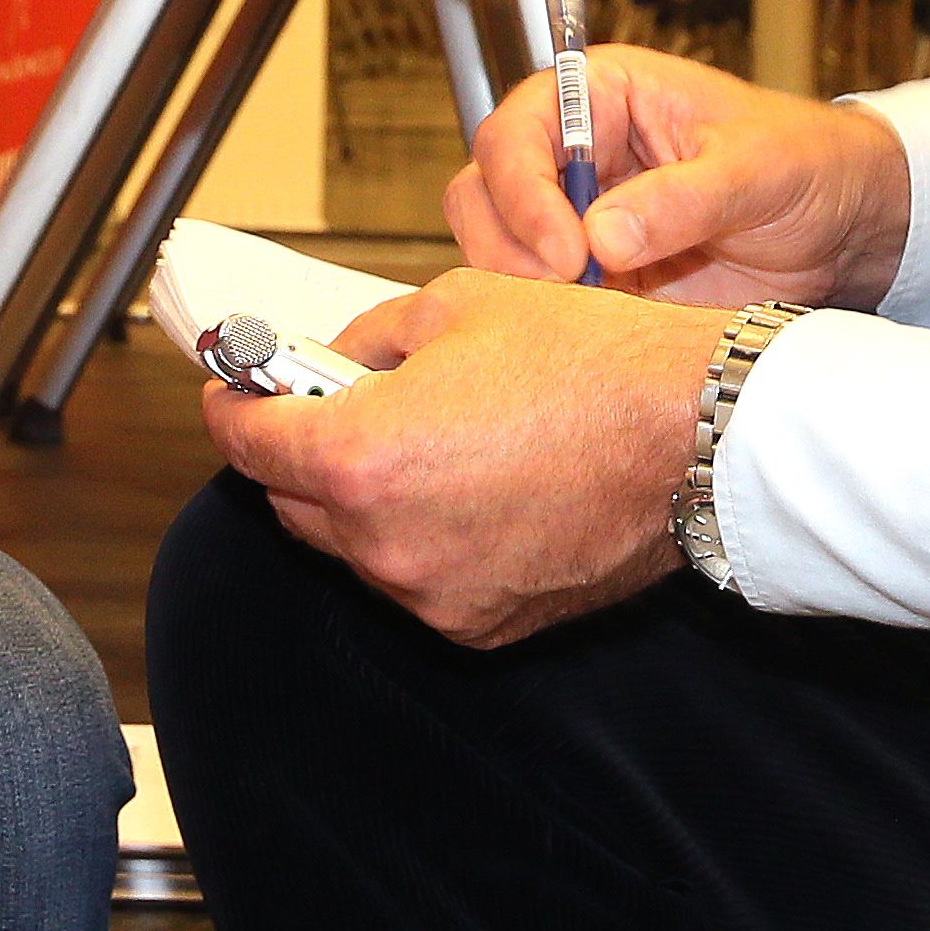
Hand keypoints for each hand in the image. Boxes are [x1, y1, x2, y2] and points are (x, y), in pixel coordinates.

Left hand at [207, 272, 728, 647]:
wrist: (697, 436)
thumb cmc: (588, 362)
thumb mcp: (453, 306)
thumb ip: (366, 341)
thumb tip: (329, 363)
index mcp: (361, 458)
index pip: (247, 443)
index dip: (232, 406)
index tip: (234, 389)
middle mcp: (386, 544)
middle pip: (290, 503)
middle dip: (295, 452)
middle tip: (324, 405)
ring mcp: (434, 595)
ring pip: (354, 548)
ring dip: (361, 499)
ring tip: (423, 441)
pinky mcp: (483, 624)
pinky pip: (419, 579)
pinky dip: (422, 539)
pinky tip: (470, 487)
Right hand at [446, 44, 911, 308]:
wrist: (848, 228)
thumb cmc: (806, 164)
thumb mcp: (756, 170)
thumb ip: (681, 199)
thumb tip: (601, 236)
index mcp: (602, 96)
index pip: (517, 131)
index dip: (523, 190)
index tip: (563, 249)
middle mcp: (575, 154)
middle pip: (484, 191)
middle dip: (510, 244)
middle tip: (566, 288)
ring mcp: (578, 218)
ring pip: (499, 250)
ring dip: (525, 287)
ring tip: (592, 311)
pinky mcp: (594, 277)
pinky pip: (541, 300)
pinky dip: (551, 321)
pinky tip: (595, 334)